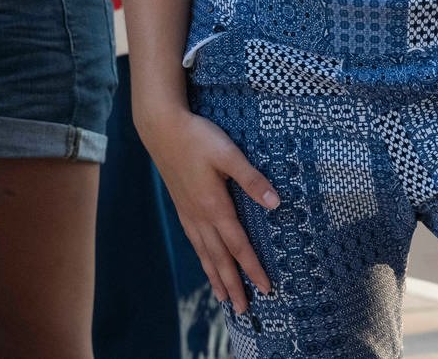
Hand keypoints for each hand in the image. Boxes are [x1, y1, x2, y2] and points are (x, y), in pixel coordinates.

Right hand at [141, 110, 280, 312]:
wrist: (161, 128)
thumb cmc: (198, 137)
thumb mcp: (229, 154)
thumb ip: (251, 179)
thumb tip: (275, 203)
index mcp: (214, 206)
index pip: (239, 246)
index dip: (253, 268)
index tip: (266, 288)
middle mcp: (200, 216)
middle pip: (220, 259)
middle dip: (233, 285)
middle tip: (244, 310)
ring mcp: (188, 212)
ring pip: (204, 253)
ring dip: (216, 276)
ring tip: (224, 297)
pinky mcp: (182, 205)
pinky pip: (194, 241)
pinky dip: (202, 258)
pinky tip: (205, 261)